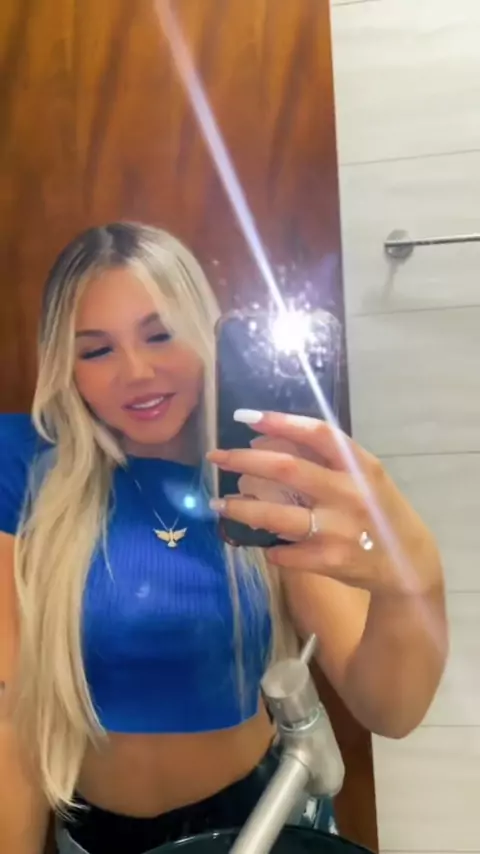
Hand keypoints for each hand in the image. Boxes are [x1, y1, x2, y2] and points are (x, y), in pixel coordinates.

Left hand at [207, 410, 441, 596]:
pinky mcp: (330, 561)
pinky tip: (257, 542)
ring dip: (241, 509)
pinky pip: (285, 552)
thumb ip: (323, 458)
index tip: (244, 417)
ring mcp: (339, 529)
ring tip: (218, 504)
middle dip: (244, 460)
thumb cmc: (376, 508)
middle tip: (215, 457)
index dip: (279, 422)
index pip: (317, 434)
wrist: (407, 561)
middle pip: (287, 470)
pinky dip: (267, 546)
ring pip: (276, 516)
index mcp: (359, 465)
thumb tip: (264, 440)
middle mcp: (349, 493)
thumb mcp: (362, 475)